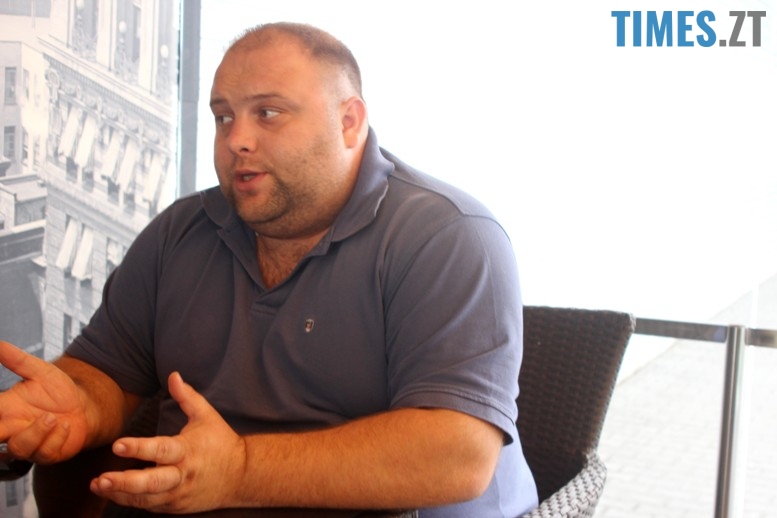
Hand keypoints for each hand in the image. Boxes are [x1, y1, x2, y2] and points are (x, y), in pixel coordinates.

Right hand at [0, 341, 88, 463]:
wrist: (86, 407)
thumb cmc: (59, 391)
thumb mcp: (41, 372)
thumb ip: (18, 360)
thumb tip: (0, 344)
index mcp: (5, 409)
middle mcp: (12, 429)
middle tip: (7, 425)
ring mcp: (28, 444)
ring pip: (19, 447)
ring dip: (36, 432)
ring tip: (52, 417)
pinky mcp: (47, 454)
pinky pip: (45, 452)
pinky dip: (56, 438)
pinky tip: (66, 426)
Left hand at [90, 372, 246, 513]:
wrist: (242, 477)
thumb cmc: (221, 443)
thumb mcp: (207, 416)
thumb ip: (187, 397)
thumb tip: (173, 375)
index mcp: (188, 450)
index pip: (161, 449)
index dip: (139, 448)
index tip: (117, 445)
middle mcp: (182, 474)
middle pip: (151, 483)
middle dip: (124, 482)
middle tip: (101, 479)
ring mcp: (179, 494)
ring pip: (147, 498)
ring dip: (120, 494)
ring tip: (97, 485)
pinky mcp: (176, 507)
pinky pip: (150, 506)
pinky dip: (132, 500)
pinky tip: (114, 493)